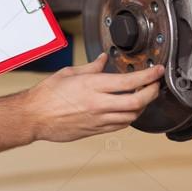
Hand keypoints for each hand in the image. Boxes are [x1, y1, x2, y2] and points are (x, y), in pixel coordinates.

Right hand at [22, 54, 162, 141]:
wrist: (34, 116)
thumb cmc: (47, 95)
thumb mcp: (69, 73)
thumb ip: (91, 67)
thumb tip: (103, 60)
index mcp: (92, 86)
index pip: (129, 81)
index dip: (148, 76)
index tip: (157, 71)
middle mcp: (98, 104)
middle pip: (137, 102)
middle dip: (152, 93)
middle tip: (156, 85)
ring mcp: (98, 119)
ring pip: (131, 116)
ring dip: (142, 106)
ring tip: (143, 96)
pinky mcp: (95, 130)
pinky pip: (120, 125)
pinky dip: (129, 117)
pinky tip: (127, 109)